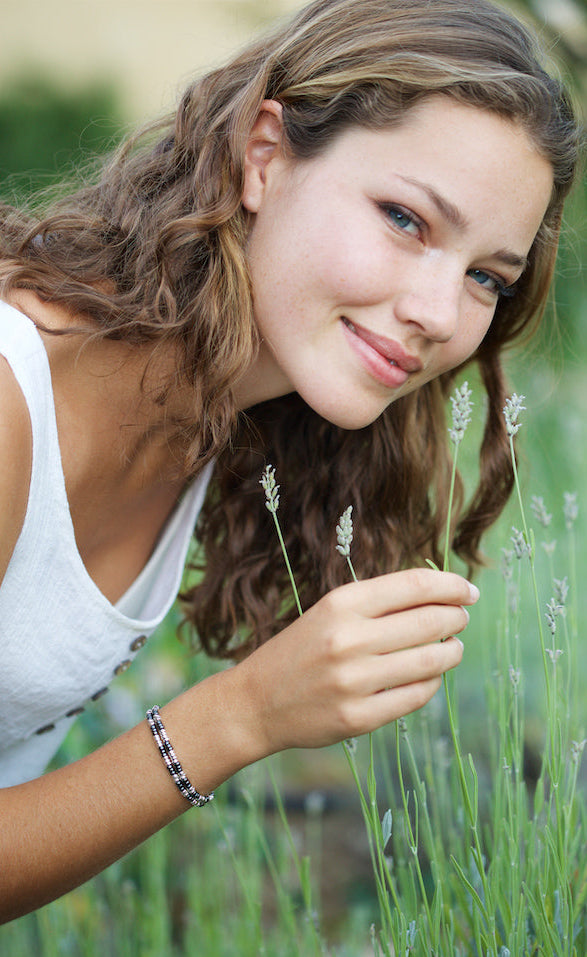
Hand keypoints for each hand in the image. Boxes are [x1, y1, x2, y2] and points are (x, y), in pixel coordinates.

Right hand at [238, 567, 477, 753]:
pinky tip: (430, 676)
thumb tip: (442, 595)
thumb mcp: (331, 611)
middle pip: (429, 621)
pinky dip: (432, 682)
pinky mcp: (359, 717)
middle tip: (462, 619)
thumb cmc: (302, 649)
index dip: (452, 585)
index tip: (469, 591)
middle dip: (457, 617)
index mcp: (341, 603)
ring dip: (451, 651)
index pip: (415, 585)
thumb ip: (379, 602)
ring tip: (452, 647)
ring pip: (431, 660)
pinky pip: (416, 695)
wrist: (256, 702)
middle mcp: (348, 639)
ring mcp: (354, 681)